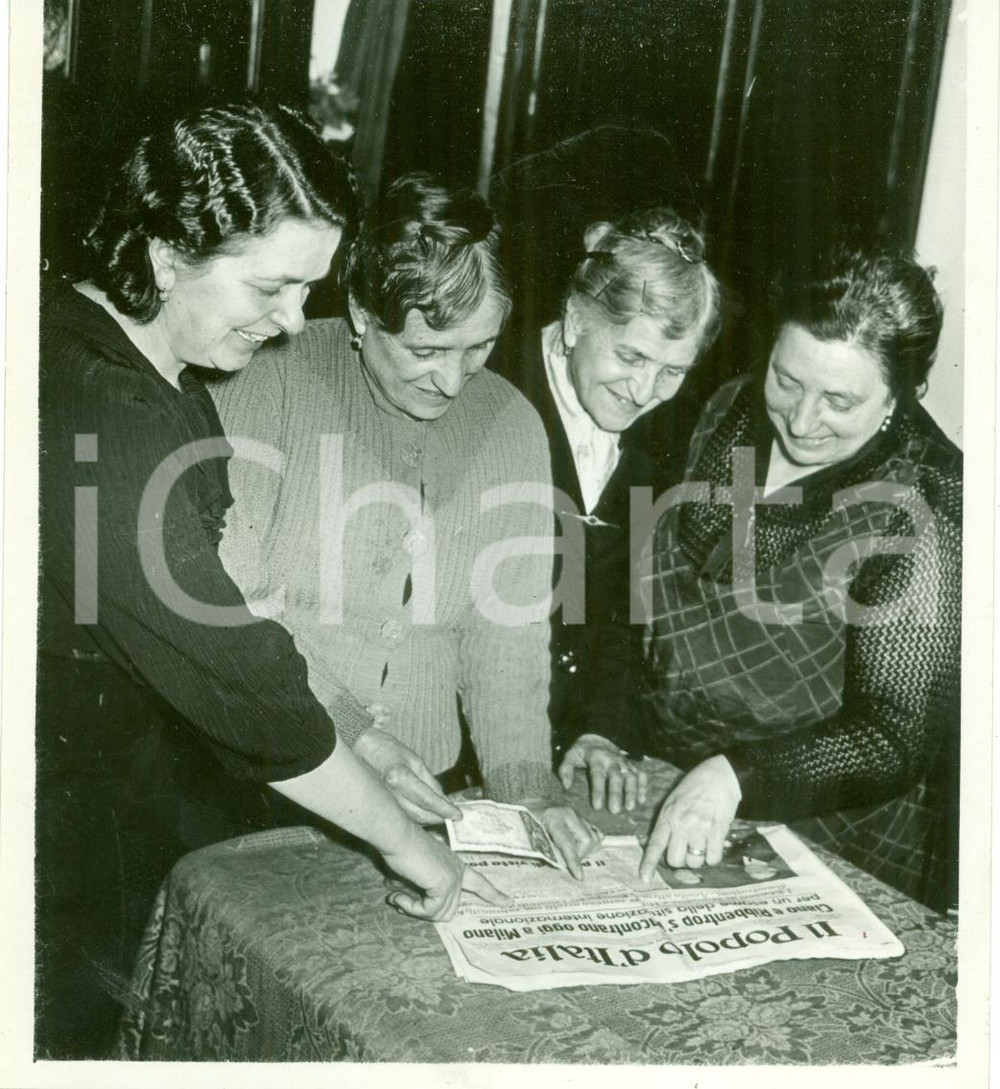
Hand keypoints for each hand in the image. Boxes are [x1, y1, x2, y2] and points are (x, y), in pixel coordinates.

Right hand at [354, 726, 461, 824]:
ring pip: (411, 820)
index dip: (445, 809)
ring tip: (440, 816)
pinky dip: (415, 818)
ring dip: (427, 820)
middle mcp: (390, 794)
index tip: (458, 815)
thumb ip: (430, 781)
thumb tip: (443, 799)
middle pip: (420, 815)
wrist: (359, 749)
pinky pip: (402, 817)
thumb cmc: (387, 749)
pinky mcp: (380, 806)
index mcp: (400, 778)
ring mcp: (383, 802)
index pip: (428, 800)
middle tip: (451, 817)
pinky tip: (423, 815)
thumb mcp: (414, 759)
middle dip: (438, 818)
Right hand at [384, 824, 511, 920]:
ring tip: (398, 896)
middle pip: (448, 910)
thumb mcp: (414, 872)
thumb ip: (416, 887)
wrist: (397, 836)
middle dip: (422, 910)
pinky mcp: (445, 884)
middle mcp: (458, 871)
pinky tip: (399, 897)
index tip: (509, 903)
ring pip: (439, 914)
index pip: (480, 882)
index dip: (493, 894)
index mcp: (455, 864)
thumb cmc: (401, 849)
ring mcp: (453, 877)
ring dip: (415, 910)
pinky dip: (412, 908)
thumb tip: (402, 902)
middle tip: (400, 898)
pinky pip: (430, 911)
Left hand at [533, 804, 602, 880]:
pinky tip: (576, 846)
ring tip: (570, 853)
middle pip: (587, 840)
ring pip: (595, 837)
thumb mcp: (530, 837)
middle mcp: (569, 814)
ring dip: (585, 849)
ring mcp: (576, 815)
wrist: (527, 807)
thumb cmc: (525, 823)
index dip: (574, 861)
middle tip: (566, 861)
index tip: (579, 876)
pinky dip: (589, 843)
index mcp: (554, 818)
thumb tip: (559, 866)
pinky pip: (595, 833)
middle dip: (579, 855)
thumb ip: (544, 850)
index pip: (568, 843)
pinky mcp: (581, 818)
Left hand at [558, 733, 648, 814]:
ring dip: (632, 792)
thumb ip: (566, 769)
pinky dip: (643, 787)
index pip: (598, 775)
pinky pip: (641, 775)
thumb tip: (566, 786)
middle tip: (615, 810)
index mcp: (597, 758)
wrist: (600, 738)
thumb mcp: (571, 755)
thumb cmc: (583, 752)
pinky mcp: (632, 766)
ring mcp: (624, 763)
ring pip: (631, 777)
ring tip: (630, 808)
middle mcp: (613, 760)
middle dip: (616, 794)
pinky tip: (641, 800)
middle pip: (616, 778)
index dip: (598, 791)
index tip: (597, 807)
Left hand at [639, 755, 740, 882]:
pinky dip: (713, 857)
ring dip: (698, 859)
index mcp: (667, 815)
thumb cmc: (695, 787)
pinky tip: (713, 845)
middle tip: (686, 850)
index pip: (655, 843)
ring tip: (702, 844)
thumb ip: (668, 822)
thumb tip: (664, 846)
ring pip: (694, 862)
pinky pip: (713, 858)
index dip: (649, 863)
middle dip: (680, 860)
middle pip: (675, 860)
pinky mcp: (718, 830)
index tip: (645, 878)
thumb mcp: (674, 801)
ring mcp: (700, 827)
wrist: (720, 775)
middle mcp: (681, 823)